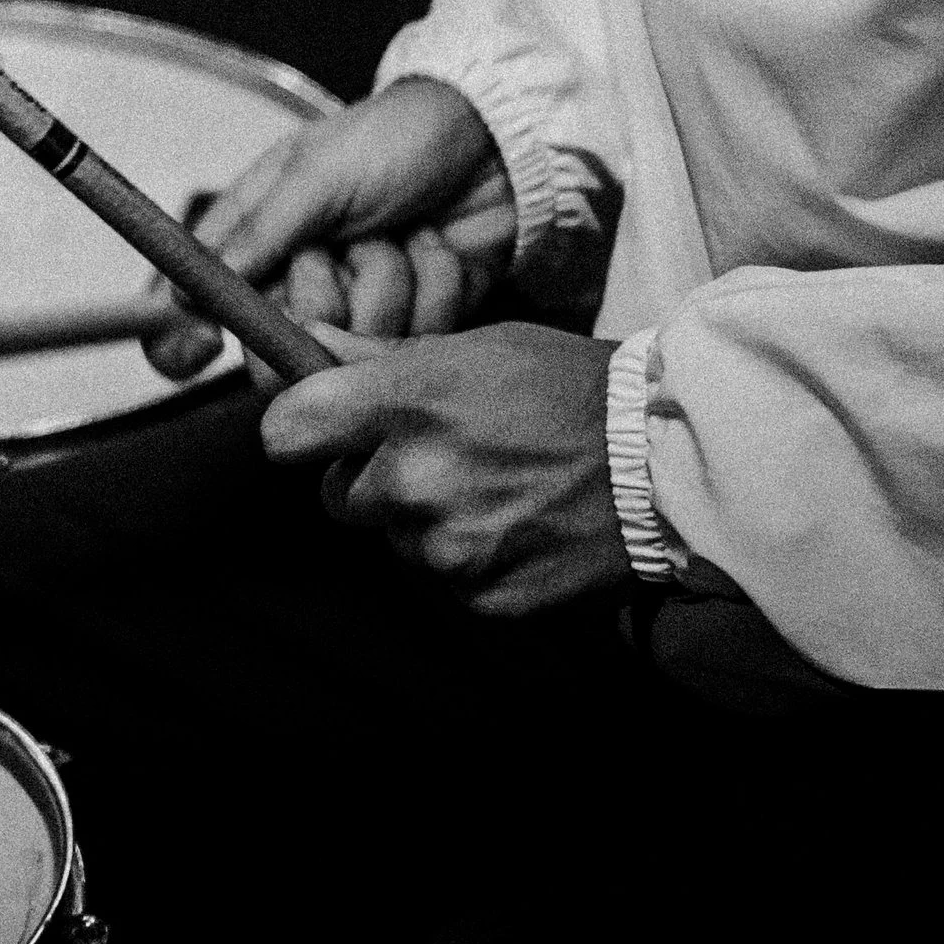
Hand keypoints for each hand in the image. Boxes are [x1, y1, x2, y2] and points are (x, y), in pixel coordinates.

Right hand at [144, 78, 514, 381]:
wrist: (491, 138)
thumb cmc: (395, 137)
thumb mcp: (316, 172)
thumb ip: (257, 235)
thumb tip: (189, 294)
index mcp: (261, 236)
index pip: (198, 303)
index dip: (182, 339)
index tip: (195, 350)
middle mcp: (303, 280)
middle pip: (275, 348)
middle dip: (319, 301)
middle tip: (339, 253)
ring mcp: (361, 307)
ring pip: (353, 346)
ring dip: (387, 281)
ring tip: (402, 232)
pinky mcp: (418, 327)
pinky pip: (414, 342)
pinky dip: (432, 288)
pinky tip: (439, 247)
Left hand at [261, 322, 630, 616]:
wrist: (658, 459)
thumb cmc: (564, 385)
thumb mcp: (474, 348)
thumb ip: (379, 358)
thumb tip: (305, 346)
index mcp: (408, 403)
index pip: (285, 431)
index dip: (296, 429)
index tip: (316, 428)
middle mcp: (417, 480)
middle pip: (336, 497)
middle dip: (371, 478)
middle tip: (436, 454)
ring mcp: (450, 546)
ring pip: (395, 540)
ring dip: (424, 520)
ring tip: (493, 485)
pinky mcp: (483, 597)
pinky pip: (445, 579)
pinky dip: (469, 558)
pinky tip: (517, 523)